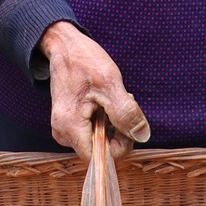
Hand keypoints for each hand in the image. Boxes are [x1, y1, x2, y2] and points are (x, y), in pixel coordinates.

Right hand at [37, 21, 150, 158]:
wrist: (64, 47)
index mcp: (70, 127)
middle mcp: (63, 134)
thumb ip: (125, 113)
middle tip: (121, 102)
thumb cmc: (84, 61)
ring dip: (112, 124)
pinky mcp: (68, 125)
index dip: (120, 144)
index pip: (100, 158)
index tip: (127, 120)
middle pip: (100, 150)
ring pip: (98, 142)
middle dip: (117, 131)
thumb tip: (142, 136)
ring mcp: (64, 130)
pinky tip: (104, 102)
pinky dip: (103, 121)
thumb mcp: (109, 83)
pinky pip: (92, 133)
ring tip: (112, 98)